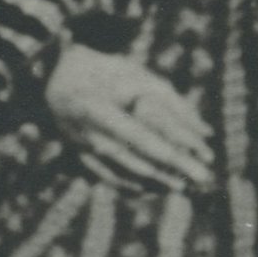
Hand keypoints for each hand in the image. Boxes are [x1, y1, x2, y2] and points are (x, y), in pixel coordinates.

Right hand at [45, 43, 213, 195]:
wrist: (52, 73)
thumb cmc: (101, 69)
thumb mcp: (136, 75)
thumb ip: (172, 101)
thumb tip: (205, 132)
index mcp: (98, 108)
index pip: (144, 139)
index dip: (174, 155)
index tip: (203, 164)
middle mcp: (87, 132)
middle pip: (135, 161)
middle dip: (170, 172)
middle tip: (199, 180)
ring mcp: (79, 147)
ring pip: (121, 173)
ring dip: (153, 181)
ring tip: (179, 185)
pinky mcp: (77, 154)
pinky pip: (106, 177)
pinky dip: (130, 184)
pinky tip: (149, 187)